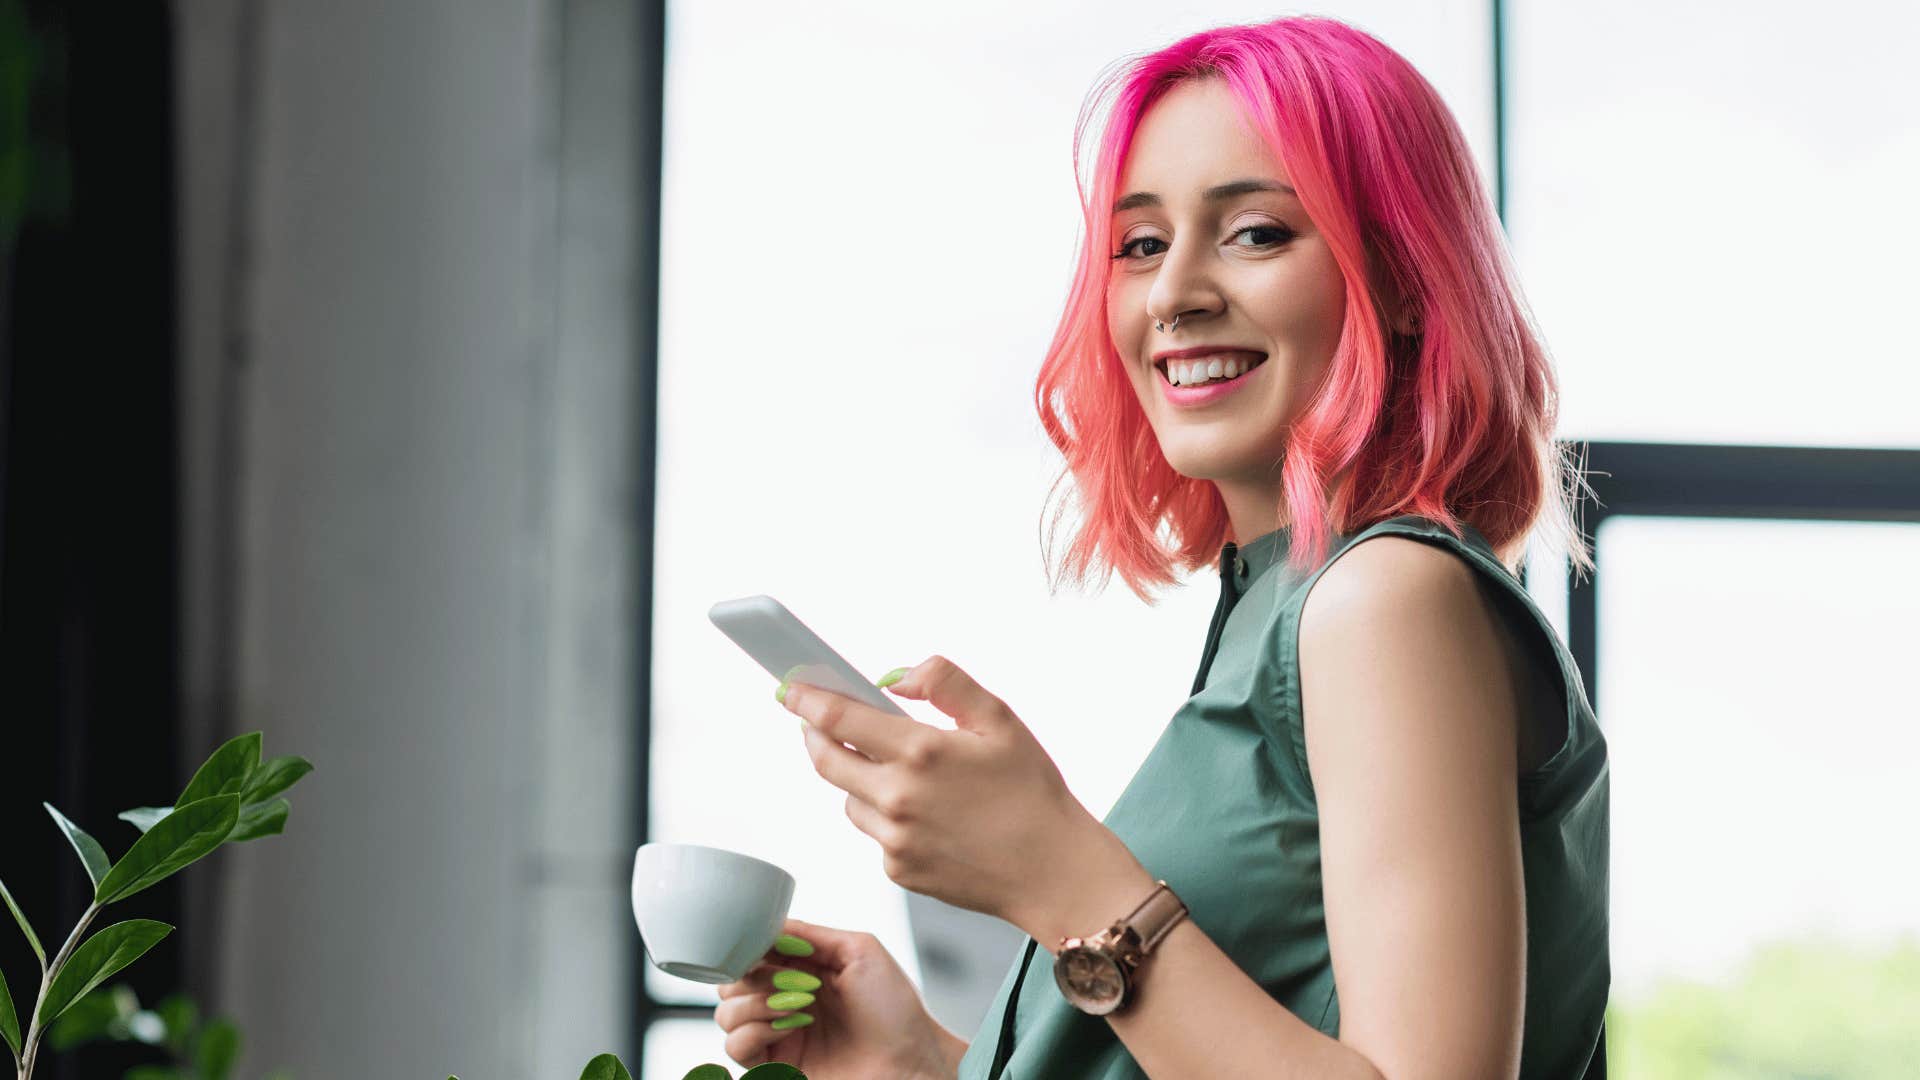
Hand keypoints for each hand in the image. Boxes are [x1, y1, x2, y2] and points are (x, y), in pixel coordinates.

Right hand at [714, 917, 965, 1078]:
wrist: (908, 1063)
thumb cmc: (895, 1009)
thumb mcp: (860, 950)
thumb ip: (812, 934)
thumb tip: (769, 923)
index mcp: (804, 970)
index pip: (755, 952)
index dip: (750, 945)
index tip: (758, 945)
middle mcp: (785, 999)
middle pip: (731, 981)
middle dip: (749, 974)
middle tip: (785, 978)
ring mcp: (778, 1034)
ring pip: (726, 1013)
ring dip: (754, 1002)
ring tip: (796, 1004)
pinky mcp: (775, 1066)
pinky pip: (735, 1046)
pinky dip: (754, 1031)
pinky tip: (788, 1026)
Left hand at [779, 655, 1141, 934]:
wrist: (1054, 872)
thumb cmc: (1033, 793)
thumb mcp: (1000, 720)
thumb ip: (946, 683)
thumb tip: (896, 677)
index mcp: (921, 753)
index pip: (838, 719)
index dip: (807, 699)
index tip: (790, 688)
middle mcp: (897, 799)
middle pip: (826, 761)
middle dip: (814, 735)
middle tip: (817, 721)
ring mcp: (894, 840)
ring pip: (849, 799)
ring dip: (858, 780)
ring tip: (902, 773)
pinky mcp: (899, 871)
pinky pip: (876, 834)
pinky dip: (887, 818)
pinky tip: (929, 815)